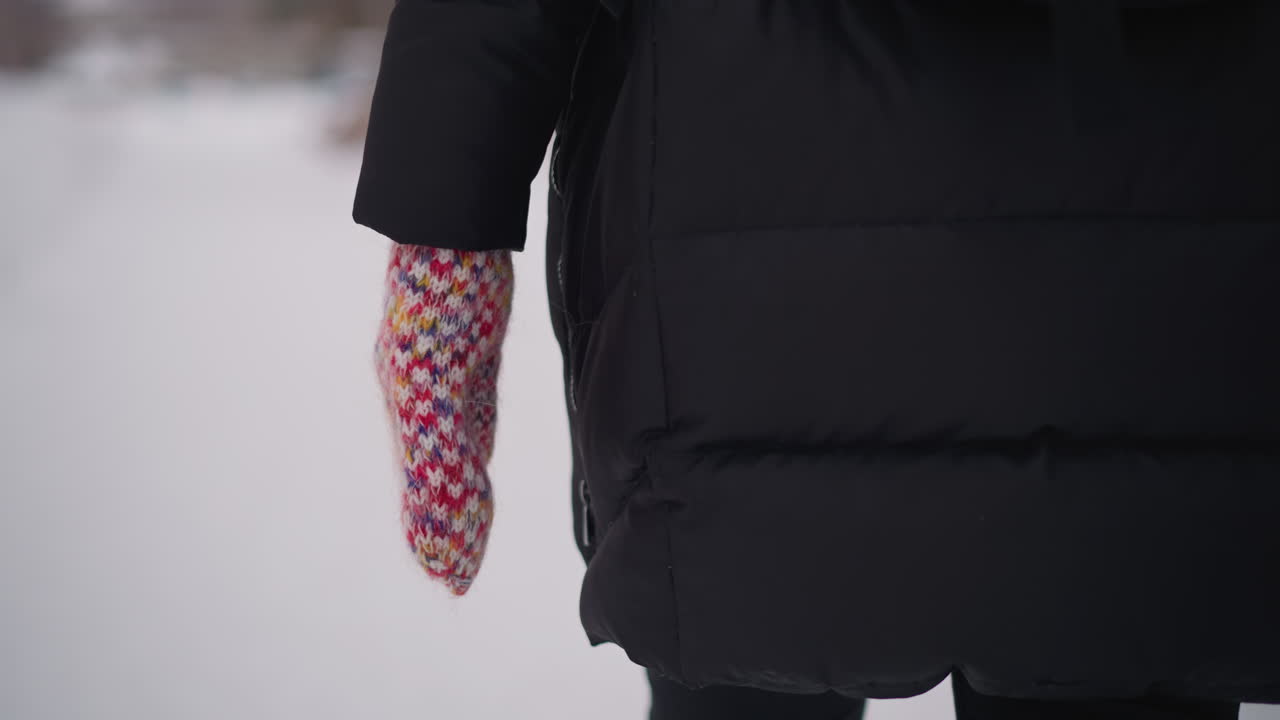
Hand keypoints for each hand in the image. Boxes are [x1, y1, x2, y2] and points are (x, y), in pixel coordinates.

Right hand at [373, 243, 514, 595]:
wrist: (455, 217)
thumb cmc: (445, 297)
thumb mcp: (438, 385)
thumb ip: (443, 460)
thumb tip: (446, 534)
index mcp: (411, 415)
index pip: (425, 494)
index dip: (438, 538)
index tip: (452, 582)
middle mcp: (421, 400)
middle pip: (433, 478)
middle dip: (445, 524)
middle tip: (457, 573)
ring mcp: (441, 373)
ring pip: (451, 448)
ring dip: (459, 491)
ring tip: (467, 528)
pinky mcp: (467, 348)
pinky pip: (468, 413)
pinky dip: (473, 445)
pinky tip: (480, 450)